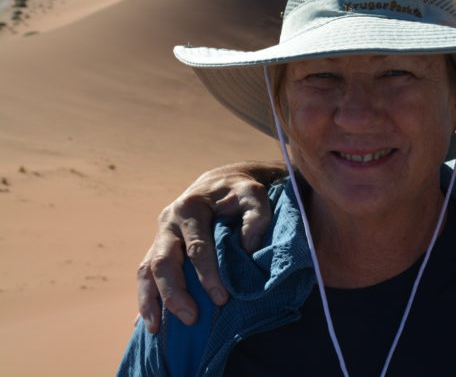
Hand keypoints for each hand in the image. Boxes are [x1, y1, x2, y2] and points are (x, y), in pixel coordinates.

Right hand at [136, 161, 282, 332]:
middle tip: (192, 318)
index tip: (221, 298)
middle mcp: (168, 221)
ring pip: (146, 270)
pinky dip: (145, 298)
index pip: (196, 247)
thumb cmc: (239, 192)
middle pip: (163, 261)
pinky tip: (146, 323)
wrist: (220, 182)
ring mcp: (159, 235)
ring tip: (156, 329)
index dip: (208, 274)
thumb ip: (256, 217)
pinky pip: (144, 275)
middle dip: (175, 293)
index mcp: (190, 207)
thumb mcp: (254, 195)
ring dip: (150, 301)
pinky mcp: (157, 247)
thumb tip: (248, 250)